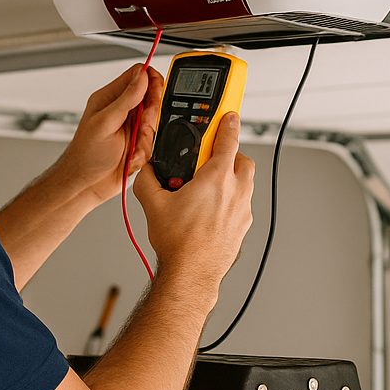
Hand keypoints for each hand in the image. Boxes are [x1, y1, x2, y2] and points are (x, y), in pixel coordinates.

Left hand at [56, 64, 165, 205]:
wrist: (86, 185)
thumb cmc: (86, 155)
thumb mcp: (105, 123)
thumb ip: (126, 99)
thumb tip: (142, 76)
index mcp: (109, 98)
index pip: (137, 75)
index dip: (151, 80)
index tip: (155, 93)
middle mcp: (121, 111)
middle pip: (150, 99)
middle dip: (150, 115)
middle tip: (141, 127)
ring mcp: (130, 128)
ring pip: (154, 123)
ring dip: (145, 138)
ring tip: (132, 148)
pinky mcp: (137, 145)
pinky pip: (152, 143)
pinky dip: (143, 153)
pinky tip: (130, 159)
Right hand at [133, 113, 254, 289]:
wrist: (192, 274)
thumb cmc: (179, 243)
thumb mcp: (153, 204)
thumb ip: (148, 179)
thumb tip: (146, 170)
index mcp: (216, 179)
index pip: (228, 140)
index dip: (229, 124)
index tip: (229, 116)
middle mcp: (236, 192)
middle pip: (242, 160)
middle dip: (230, 153)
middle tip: (211, 157)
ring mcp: (242, 211)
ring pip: (244, 183)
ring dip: (230, 178)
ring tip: (206, 187)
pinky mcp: (243, 227)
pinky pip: (241, 204)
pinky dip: (229, 200)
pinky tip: (210, 210)